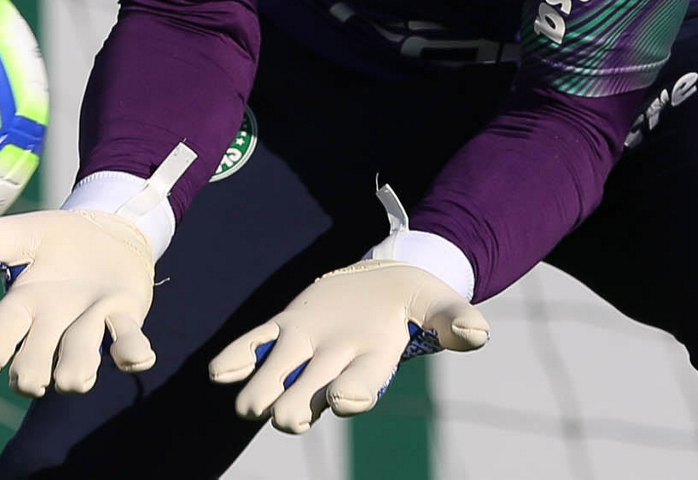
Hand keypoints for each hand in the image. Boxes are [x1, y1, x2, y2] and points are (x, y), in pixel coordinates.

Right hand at [0, 209, 156, 396]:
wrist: (111, 231)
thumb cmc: (60, 240)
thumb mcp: (23, 233)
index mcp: (21, 306)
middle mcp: (51, 328)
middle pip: (27, 375)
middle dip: (30, 375)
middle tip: (39, 363)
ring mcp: (90, 327)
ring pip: (75, 373)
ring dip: (79, 366)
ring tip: (88, 347)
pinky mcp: (126, 319)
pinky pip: (130, 350)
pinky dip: (132, 355)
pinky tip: (135, 354)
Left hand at [208, 259, 489, 432]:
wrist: (385, 281)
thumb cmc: (418, 301)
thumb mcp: (440, 303)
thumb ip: (456, 319)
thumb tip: (478, 334)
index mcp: (375, 359)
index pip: (363, 385)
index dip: (352, 393)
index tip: (341, 399)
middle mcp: (337, 362)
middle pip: (313, 392)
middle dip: (297, 407)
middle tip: (285, 416)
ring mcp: (307, 345)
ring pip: (279, 374)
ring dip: (262, 389)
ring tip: (247, 404)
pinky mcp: (287, 325)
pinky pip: (257, 343)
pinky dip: (238, 357)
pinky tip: (220, 370)